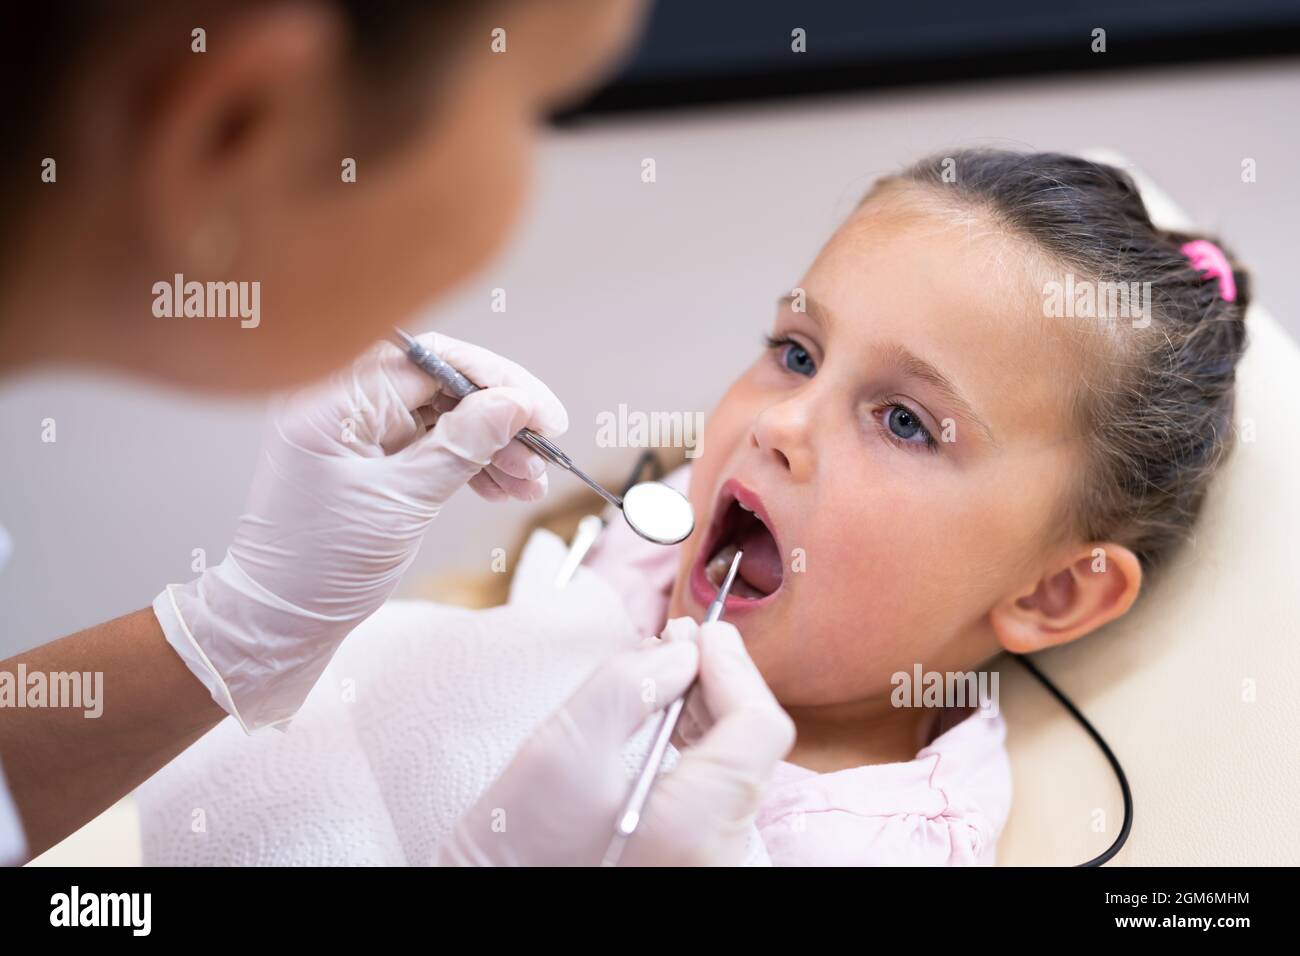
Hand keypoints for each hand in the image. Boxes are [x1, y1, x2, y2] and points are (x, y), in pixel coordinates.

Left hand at [154, 332, 566, 729]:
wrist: (284, 619)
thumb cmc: (321, 565)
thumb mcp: (402, 503)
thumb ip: (460, 447)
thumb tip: (515, 403)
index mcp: (331, 400)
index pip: (429, 361)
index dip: (494, 381)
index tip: (541, 413)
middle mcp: (343, 403)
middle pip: (442, 385)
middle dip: (500, 417)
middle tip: (544, 449)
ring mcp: (359, 431)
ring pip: (445, 417)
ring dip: (494, 447)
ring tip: (529, 483)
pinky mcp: (374, 457)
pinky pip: (434, 445)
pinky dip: (472, 464)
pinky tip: (505, 487)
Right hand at [432, 619, 794, 865]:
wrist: (492, 903)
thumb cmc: (518, 845)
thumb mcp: (562, 747)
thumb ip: (628, 686)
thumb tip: (682, 653)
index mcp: (697, 822)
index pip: (758, 728)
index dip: (732, 667)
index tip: (697, 631)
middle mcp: (720, 850)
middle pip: (753, 746)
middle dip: (718, 681)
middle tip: (676, 639)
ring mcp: (710, 859)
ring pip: (738, 766)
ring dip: (710, 708)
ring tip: (666, 670)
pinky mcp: (694, 860)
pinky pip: (719, 791)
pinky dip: (700, 744)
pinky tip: (667, 718)